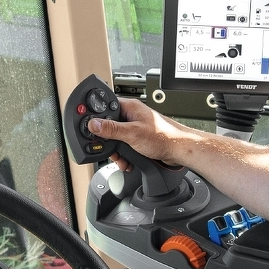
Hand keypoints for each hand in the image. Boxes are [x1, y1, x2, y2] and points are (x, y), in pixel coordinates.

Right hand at [86, 98, 205, 167]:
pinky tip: (128, 161)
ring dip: (117, 151)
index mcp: (129, 107)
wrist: (179, 150)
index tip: (90, 129)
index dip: (96, 118)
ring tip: (122, 158)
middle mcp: (131, 116)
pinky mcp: (139, 139)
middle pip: (108, 126)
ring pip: (116, 139)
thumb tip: (93, 125)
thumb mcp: (132, 133)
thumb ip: (111, 129)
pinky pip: (124, 146)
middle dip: (108, 141)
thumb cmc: (163, 136)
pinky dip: (124, 155)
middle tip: (110, 149)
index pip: (105, 108)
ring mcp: (135, 128)